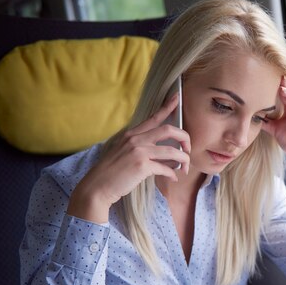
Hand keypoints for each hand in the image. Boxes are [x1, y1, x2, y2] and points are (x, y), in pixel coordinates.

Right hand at [67, 94, 190, 222]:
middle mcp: (136, 140)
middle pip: (169, 130)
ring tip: (185, 168)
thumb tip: (167, 155)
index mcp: (132, 134)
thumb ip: (143, 149)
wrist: (97, 187)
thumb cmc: (112, 172)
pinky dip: (173, 174)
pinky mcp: (142, 166)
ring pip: (172, 151)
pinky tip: (173, 178)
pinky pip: (166, 168)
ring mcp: (139, 152)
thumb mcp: (124, 153)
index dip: (168, 107)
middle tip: (188, 149)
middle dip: (185, 138)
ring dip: (184, 160)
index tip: (177, 98)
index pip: (153, 118)